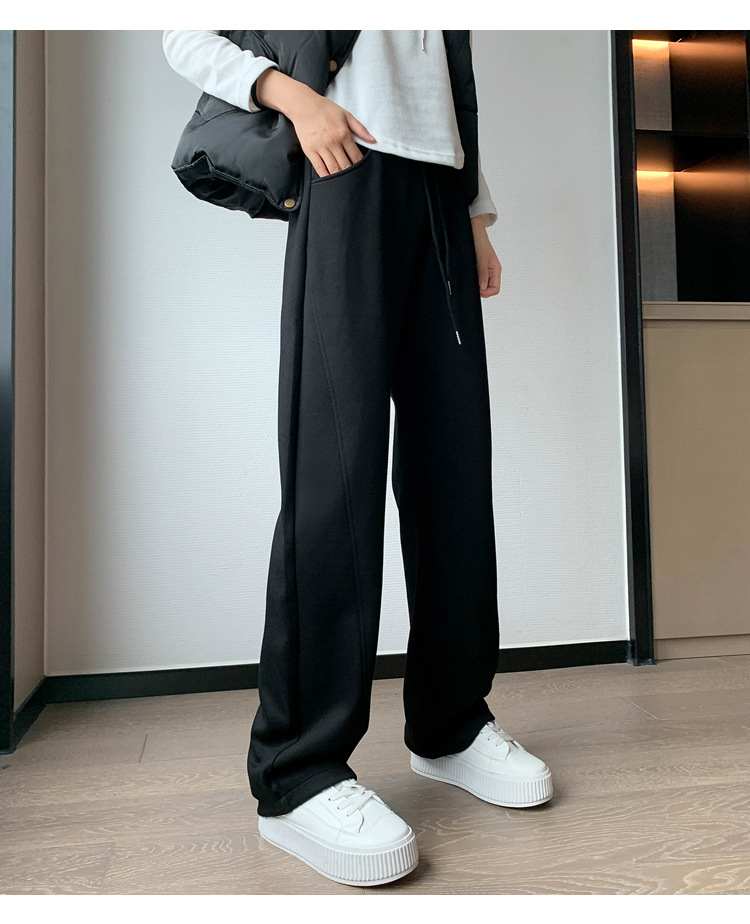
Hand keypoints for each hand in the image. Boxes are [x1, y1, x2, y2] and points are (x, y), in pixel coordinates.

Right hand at [254, 69, 375, 177]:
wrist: (303, 106)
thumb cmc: (325, 109)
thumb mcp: (346, 115)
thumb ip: (360, 129)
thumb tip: (373, 140)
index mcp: (343, 134)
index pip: (355, 155)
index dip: (360, 165)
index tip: (362, 170)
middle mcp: (333, 142)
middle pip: (345, 165)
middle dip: (351, 174)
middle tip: (355, 179)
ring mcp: (321, 148)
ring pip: (333, 169)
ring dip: (340, 177)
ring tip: (345, 182)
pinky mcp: (310, 151)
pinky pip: (320, 168)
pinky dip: (326, 176)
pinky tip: (331, 180)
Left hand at [471, 216, 501, 296]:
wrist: (473, 232)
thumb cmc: (480, 242)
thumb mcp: (482, 259)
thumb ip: (483, 274)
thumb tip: (483, 288)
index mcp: (496, 270)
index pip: (495, 289)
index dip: (487, 293)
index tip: (478, 290)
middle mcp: (491, 272)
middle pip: (489, 289)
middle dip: (481, 290)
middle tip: (472, 286)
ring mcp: (485, 271)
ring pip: (483, 286)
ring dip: (477, 285)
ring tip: (470, 280)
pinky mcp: (478, 269)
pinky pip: (478, 280)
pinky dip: (473, 281)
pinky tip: (469, 277)